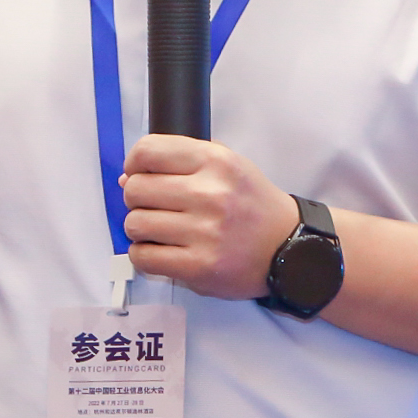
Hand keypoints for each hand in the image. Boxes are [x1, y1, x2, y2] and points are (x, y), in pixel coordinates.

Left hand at [119, 135, 294, 299]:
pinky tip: (160, 251)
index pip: (148, 151)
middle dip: (137, 199)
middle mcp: (209, 194)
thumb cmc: (252, 205)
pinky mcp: (199, 267)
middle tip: (153, 206)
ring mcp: (204, 232)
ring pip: (135, 224)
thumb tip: (127, 176)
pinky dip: (143, 255)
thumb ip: (182, 161)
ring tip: (159, 231)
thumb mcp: (229, 164)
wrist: (289, 248)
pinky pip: (143, 257)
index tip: (138, 173)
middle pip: (136, 189)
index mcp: (215, 161)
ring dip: (139, 229)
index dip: (134, 163)